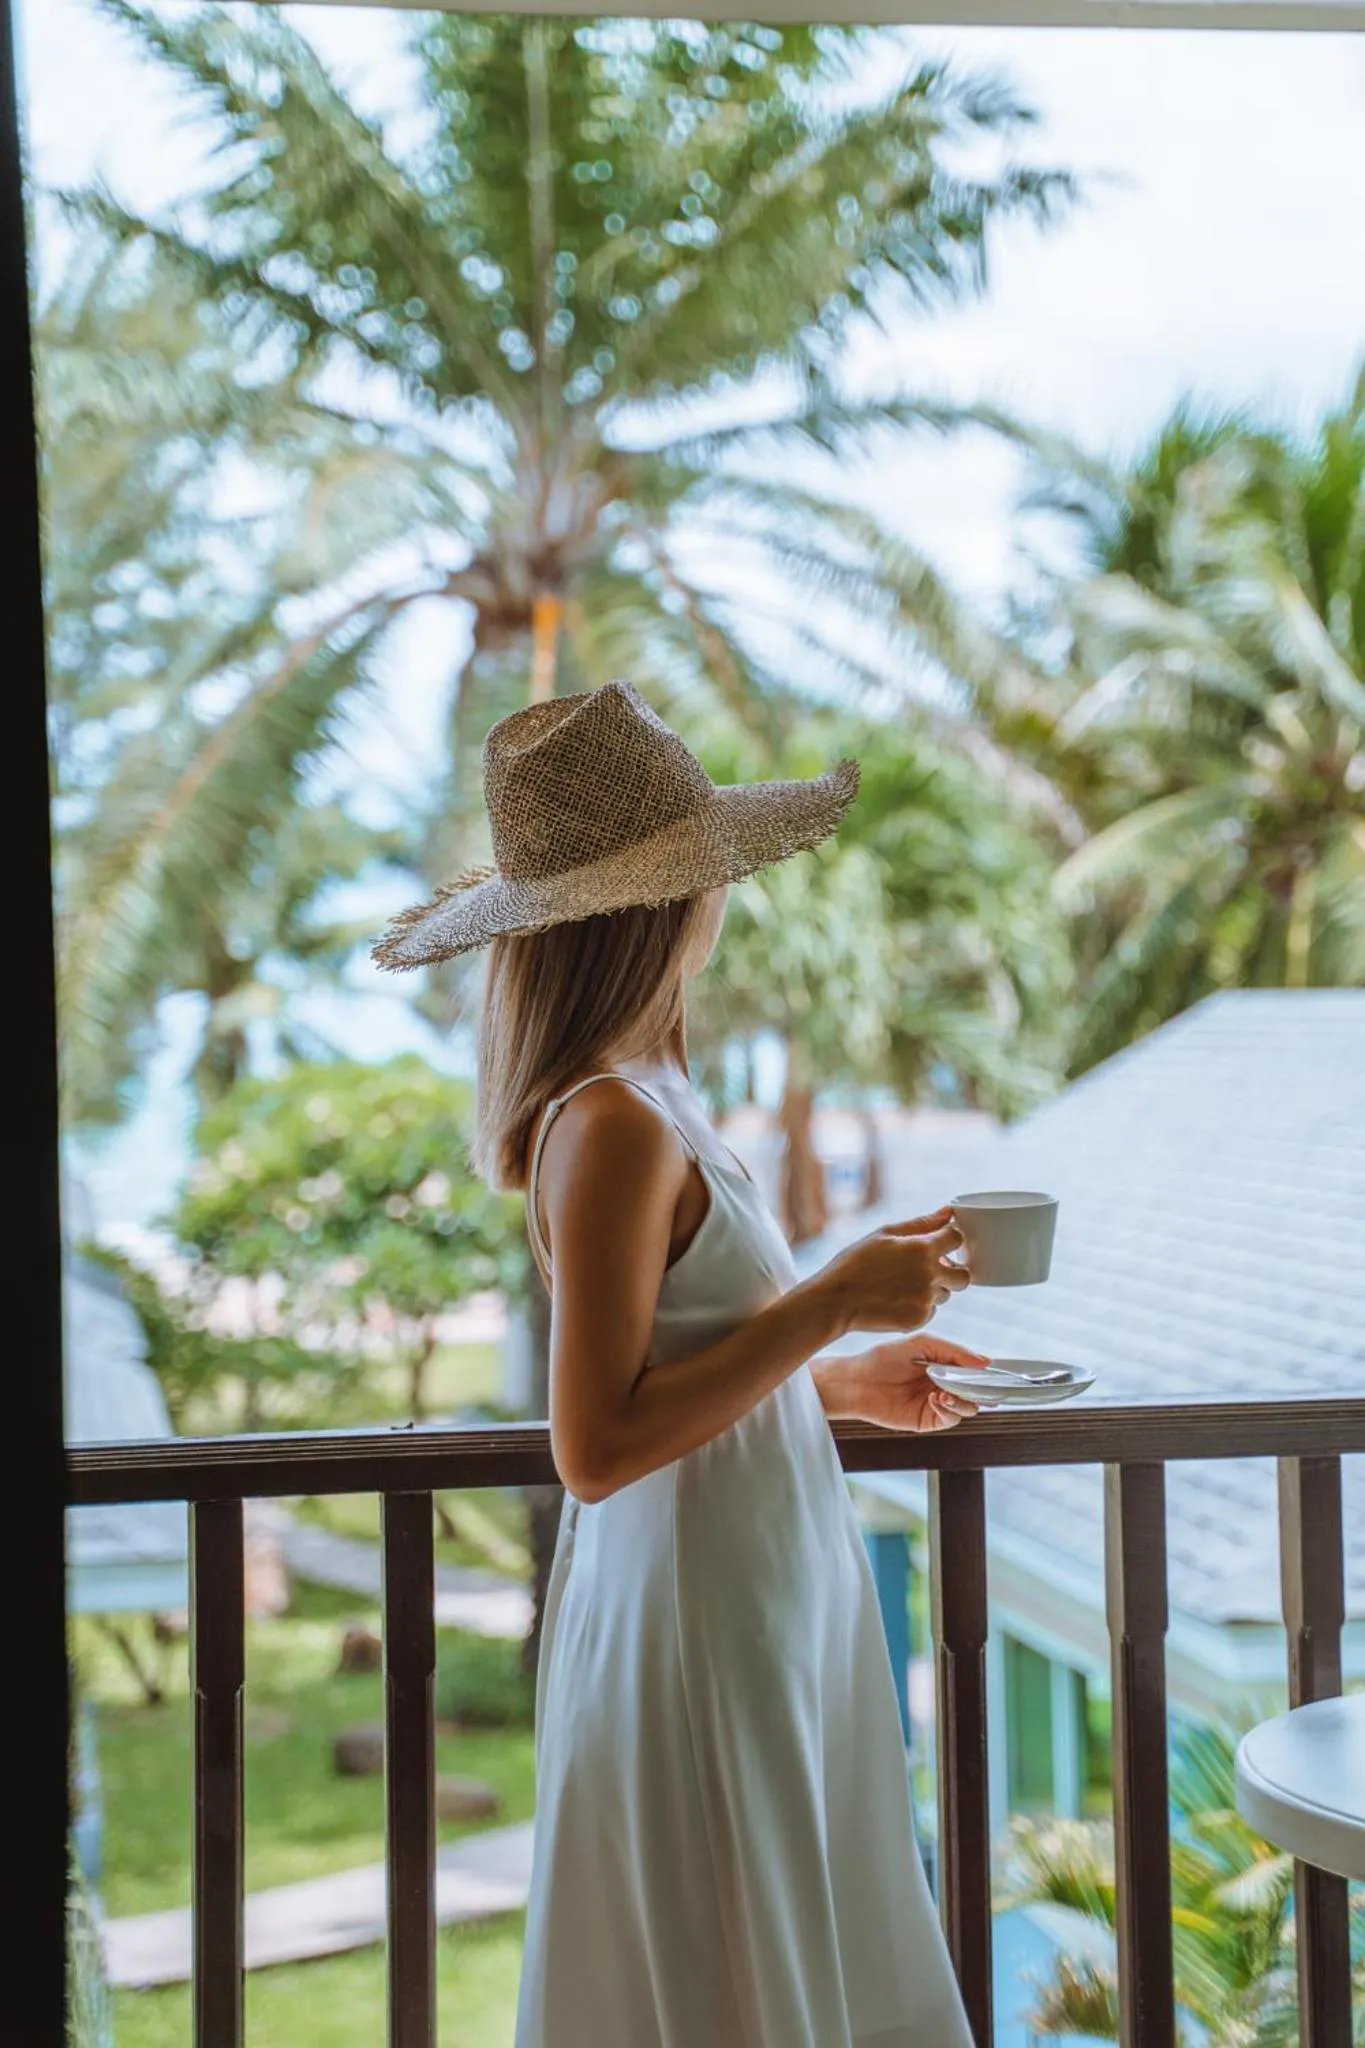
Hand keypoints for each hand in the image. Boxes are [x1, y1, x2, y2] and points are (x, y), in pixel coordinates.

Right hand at [813, 1205, 969, 1336]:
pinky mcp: (919, 1320)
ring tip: (903, 1284)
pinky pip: (931, 1310)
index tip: (938, 1242)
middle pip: (964, 1274)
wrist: (836, 1300)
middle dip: (953, 1269)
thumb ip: (921, 1223)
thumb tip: (948, 1211)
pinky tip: (896, 1299)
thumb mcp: (884, 1234)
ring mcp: (925, 1300)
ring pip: (946, 1293)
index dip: (949, 1238)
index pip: (957, 1238)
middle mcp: (929, 1275)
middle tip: (931, 1268)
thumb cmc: (856, 1262)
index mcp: (922, 1249)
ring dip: (933, 1288)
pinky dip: (919, 1305)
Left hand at [823, 1336, 988, 1432]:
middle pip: (976, 1392)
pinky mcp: (927, 1420)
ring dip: (965, 1399)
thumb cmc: (883, 1358)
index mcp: (943, 1366)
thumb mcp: (921, 1344)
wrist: (857, 1381)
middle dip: (981, 1389)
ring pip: (968, 1408)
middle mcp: (943, 1385)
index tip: (997, 1371)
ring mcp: (936, 1404)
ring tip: (948, 1391)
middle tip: (980, 1384)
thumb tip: (984, 1361)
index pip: (974, 1371)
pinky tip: (937, 1398)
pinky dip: (949, 1409)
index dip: (986, 1373)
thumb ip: (954, 1352)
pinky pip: (950, 1418)